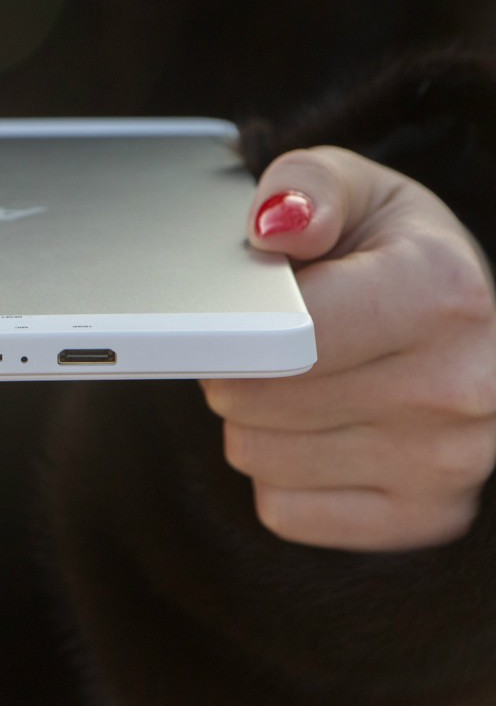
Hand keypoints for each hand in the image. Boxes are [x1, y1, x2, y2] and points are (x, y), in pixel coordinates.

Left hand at [201, 146, 495, 551]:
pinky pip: (282, 509)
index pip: (283, 335)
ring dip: (254, 422)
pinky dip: (282, 476)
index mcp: (442, 292)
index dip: (236, 325)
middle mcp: (460, 385)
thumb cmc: (395, 256)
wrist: (470, 328)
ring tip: (306, 384)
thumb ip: (306, 186)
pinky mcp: (426, 519)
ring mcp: (449, 463)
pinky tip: (324, 433)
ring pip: (255, 456)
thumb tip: (276, 223)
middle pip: (253, 399)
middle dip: (238, 368)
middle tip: (276, 343)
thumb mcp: (356, 190)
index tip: (235, 316)